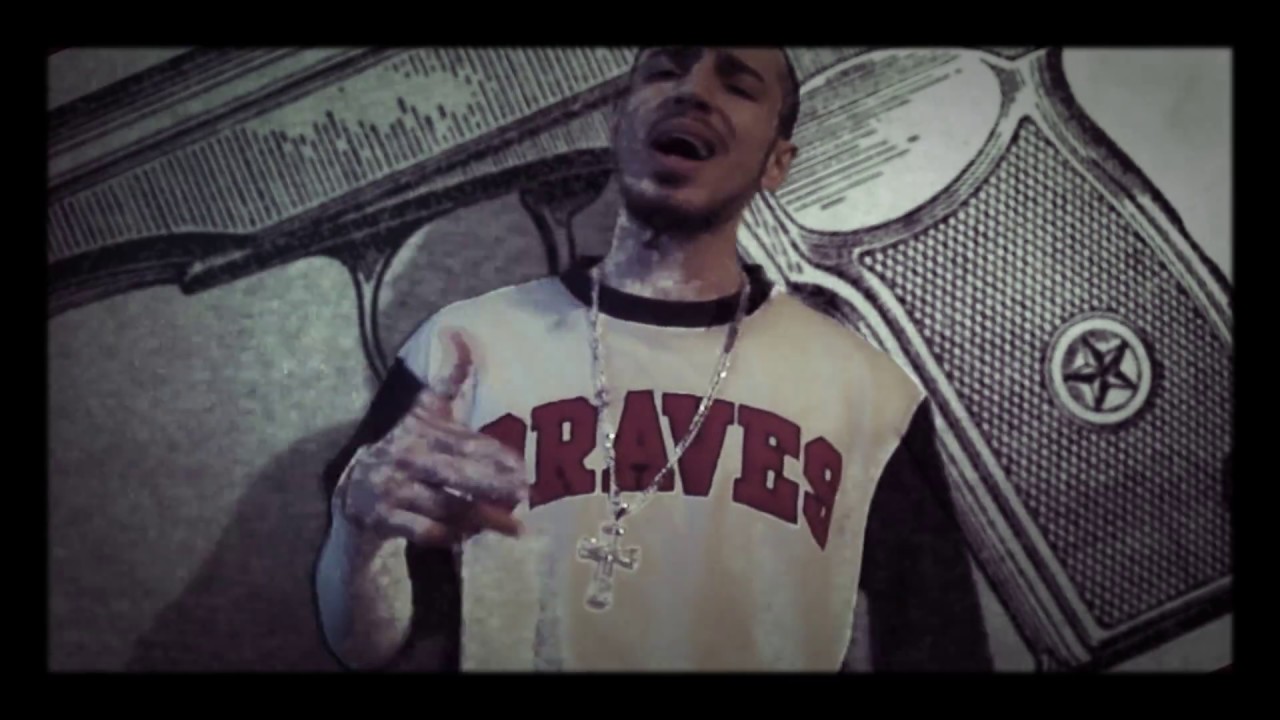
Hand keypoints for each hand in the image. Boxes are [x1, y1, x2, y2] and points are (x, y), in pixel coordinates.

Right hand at [335, 330, 528, 545]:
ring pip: (442, 504)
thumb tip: (460, 332)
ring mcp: (389, 488)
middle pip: (455, 472)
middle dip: (491, 484)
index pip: (463, 442)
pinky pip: (422, 530)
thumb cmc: (405, 448)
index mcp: (418, 427)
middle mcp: (403, 454)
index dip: (494, 456)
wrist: (354, 493)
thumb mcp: (425, 412)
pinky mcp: (379, 518)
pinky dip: (449, 535)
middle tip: (524, 496)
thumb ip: (450, 378)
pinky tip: (470, 537)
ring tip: (513, 526)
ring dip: (479, 517)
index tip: (522, 469)